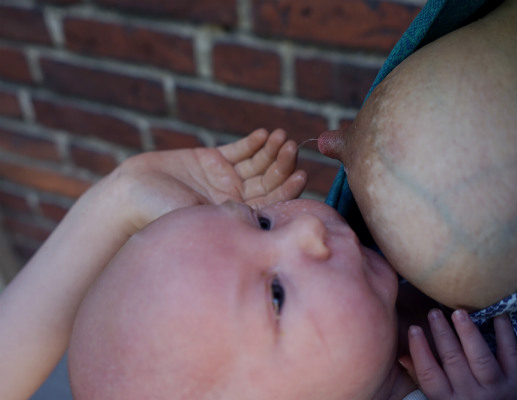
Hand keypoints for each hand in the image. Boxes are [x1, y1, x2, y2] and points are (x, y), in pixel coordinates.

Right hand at [109, 128, 306, 233]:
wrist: (130, 196)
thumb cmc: (161, 215)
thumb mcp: (200, 221)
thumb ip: (230, 219)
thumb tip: (264, 221)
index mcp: (236, 217)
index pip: (271, 204)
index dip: (288, 190)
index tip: (301, 175)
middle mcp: (235, 198)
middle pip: (268, 180)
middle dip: (282, 164)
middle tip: (291, 148)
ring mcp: (224, 178)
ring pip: (256, 164)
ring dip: (270, 150)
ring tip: (280, 136)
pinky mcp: (211, 161)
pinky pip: (238, 151)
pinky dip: (251, 143)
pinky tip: (263, 135)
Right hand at [404, 310, 516, 399]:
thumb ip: (422, 378)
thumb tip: (402, 355)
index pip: (430, 375)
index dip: (420, 351)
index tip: (414, 329)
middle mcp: (471, 396)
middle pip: (454, 361)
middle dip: (442, 335)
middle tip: (434, 312)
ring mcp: (496, 389)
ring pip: (480, 358)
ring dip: (468, 333)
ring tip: (458, 312)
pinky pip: (511, 355)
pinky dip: (506, 334)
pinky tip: (498, 315)